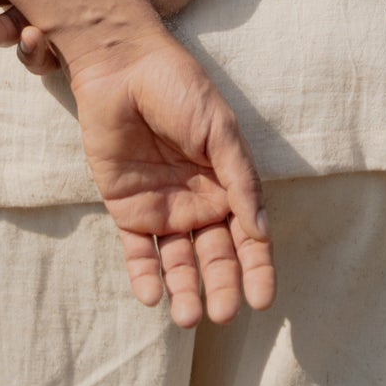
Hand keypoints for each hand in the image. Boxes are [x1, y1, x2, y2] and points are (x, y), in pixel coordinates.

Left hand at [68, 26, 274, 325]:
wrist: (122, 67)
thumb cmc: (178, 88)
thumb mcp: (219, 128)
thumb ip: (240, 178)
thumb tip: (262, 230)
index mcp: (226, 182)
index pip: (248, 234)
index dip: (257, 267)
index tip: (262, 300)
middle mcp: (198, 201)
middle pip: (215, 255)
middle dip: (222, 286)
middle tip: (223, 314)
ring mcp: (163, 207)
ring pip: (178, 261)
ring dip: (185, 290)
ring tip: (188, 317)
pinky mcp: (127, 209)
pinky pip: (139, 252)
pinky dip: (145, 276)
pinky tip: (153, 295)